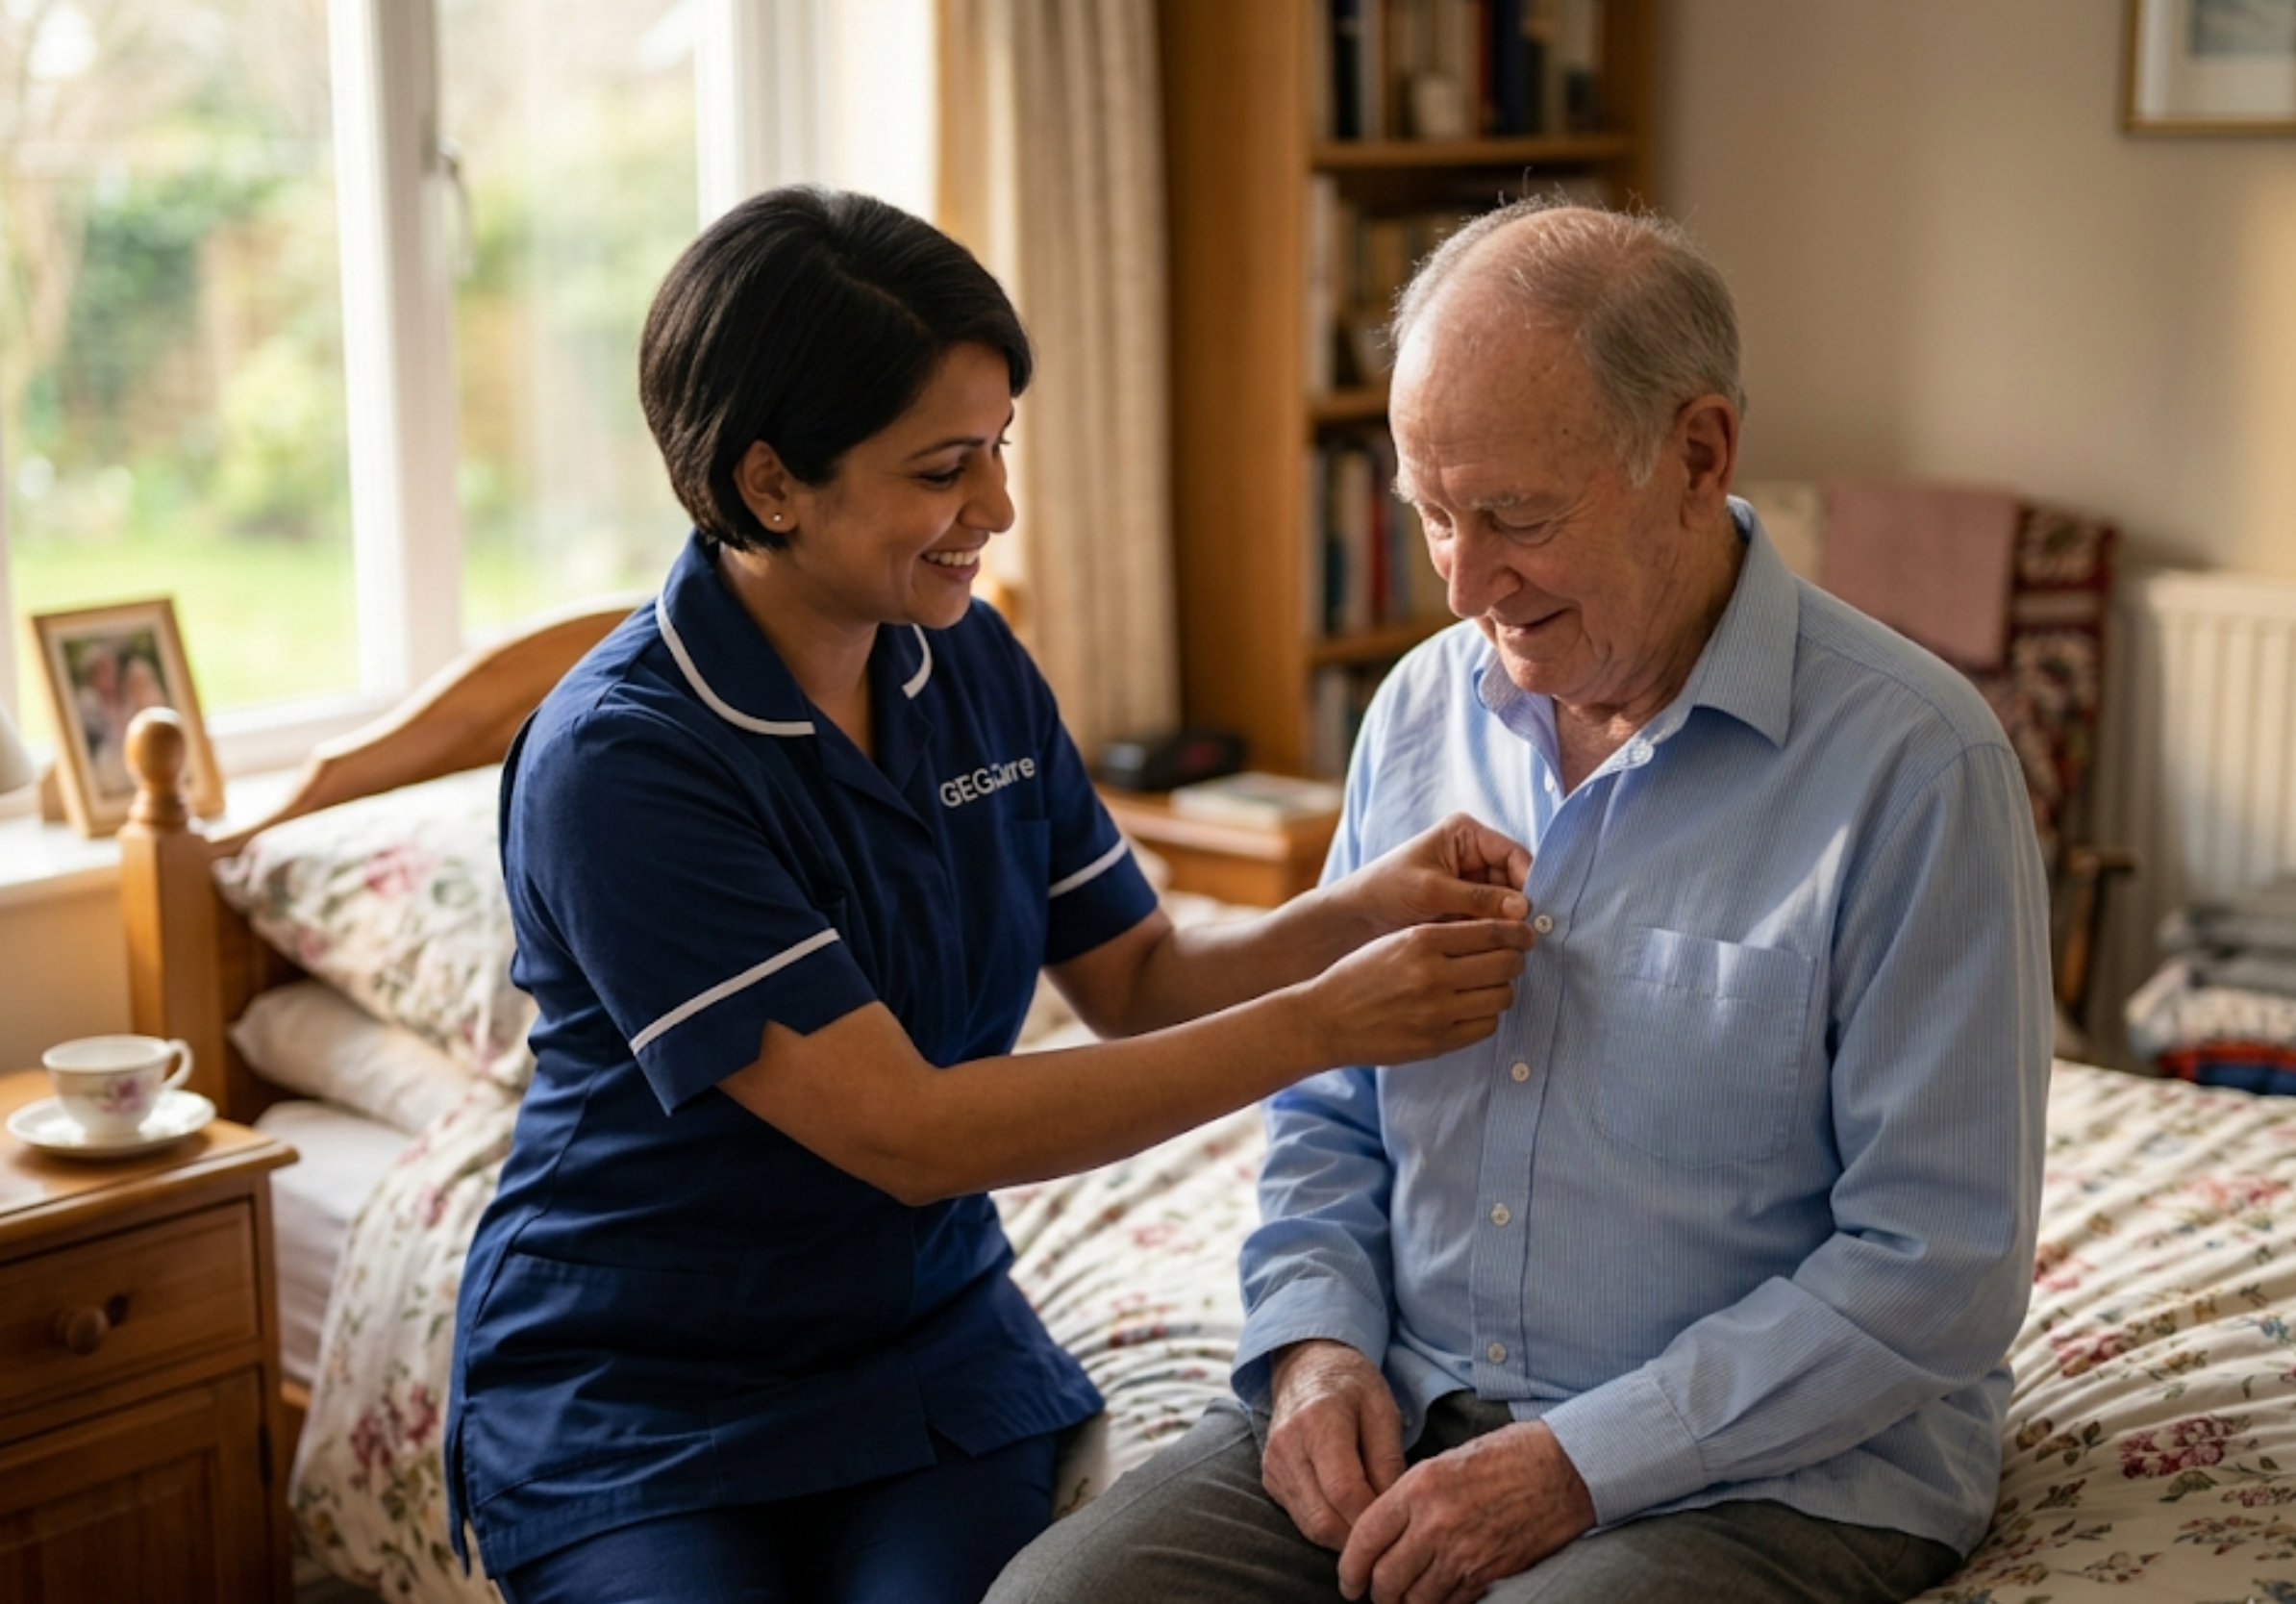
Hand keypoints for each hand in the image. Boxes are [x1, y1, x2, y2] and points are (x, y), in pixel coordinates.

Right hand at [1263, 1341, 1407, 1549]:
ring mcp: (1274, 1464)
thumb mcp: (1382, 1410)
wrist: (1306, 1365)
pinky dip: (1328, 1526)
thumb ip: (1389, 1461)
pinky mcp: (1270, 1478)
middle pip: (1324, 1519)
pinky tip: (1350, 1516)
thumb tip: (1394, 1512)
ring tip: (1373, 1532)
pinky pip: (1301, 1518)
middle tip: (1390, 1538)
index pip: (1345, 1491)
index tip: (1400, 1527)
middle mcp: (1287, 1446)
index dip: (1373, 1518)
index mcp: (1318, 1421)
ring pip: (1311, 1526)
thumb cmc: (1351, 1384)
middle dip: (1360, 1538)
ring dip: (1344, 1538)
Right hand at [1303, 917, 1533, 1065]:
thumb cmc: (1361, 975)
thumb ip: (1443, 936)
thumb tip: (1496, 933)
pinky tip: (1470, 1009)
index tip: (1525, 935)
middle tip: (1509, 961)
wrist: (1326, 1019)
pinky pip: (1487, 1026)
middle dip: (1514, 960)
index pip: (1493, 931)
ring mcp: (1437, 1011)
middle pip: (1506, 963)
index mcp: (1422, 941)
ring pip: (1503, 996)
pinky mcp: (1438, 1041)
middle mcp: (1433, 974)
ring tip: (1486, 987)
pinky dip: (1486, 1016)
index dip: (1518, 932)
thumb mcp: (1397, 941)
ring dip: (1501, 989)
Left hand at [1337, 1423, 1595, 1603]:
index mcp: (1419, 1488)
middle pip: (1385, 1579)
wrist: (1562, 1469)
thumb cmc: (1505, 1456)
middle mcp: (1436, 1523)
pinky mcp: (1489, 1574)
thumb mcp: (1444, 1462)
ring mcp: (1464, 1553)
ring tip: (1404, 1599)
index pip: (1365, 1538)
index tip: (1349, 1580)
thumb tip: (1383, 1531)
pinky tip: (1437, 1598)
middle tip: (1374, 1593)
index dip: (1350, 1568)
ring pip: (1415, 1600)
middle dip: (1376, 1592)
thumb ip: (1411, 1497)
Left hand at [1340, 814, 1531, 934]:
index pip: (1513, 854)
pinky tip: (1494, 949)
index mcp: (1465, 834)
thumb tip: (1524, 908)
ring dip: (1506, 923)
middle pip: (1515, 880)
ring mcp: (1471, 882)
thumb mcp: (1431, 891)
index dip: (1528, 881)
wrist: (1356, 918)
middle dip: (1518, 907)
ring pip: (1506, 903)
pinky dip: (1494, 933)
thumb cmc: (1386, 890)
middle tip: (1524, 935)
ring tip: (1508, 944)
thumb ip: (1478, 898)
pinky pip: (1492, 919)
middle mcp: (1473, 854)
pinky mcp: (1466, 907)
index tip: (1531, 912)